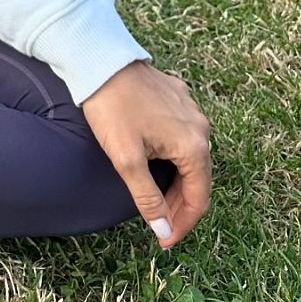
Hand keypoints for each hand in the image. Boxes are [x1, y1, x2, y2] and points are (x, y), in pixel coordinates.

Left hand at [81, 60, 211, 248]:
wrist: (100, 59)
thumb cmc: (111, 109)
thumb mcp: (127, 160)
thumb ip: (147, 198)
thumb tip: (163, 230)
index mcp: (193, 144)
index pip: (199, 198)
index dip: (183, 224)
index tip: (164, 241)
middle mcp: (200, 126)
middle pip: (197, 178)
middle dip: (179, 205)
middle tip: (158, 226)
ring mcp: (191, 108)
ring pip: (191, 156)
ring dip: (176, 181)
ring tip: (156, 199)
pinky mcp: (177, 96)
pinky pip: (183, 134)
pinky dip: (172, 156)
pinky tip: (155, 162)